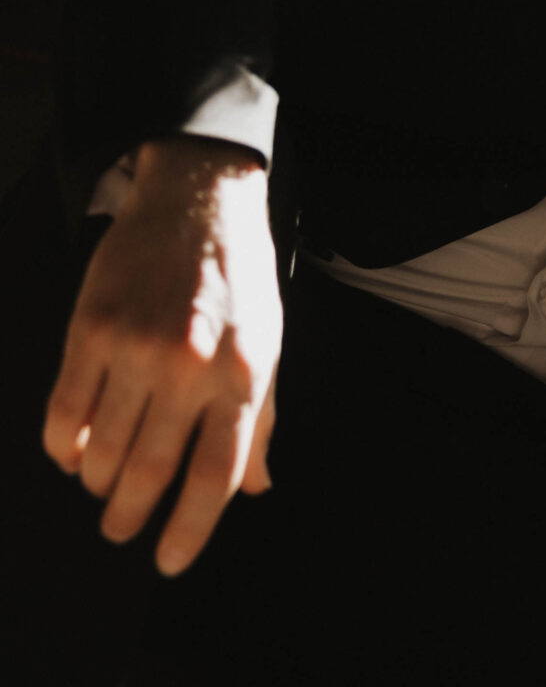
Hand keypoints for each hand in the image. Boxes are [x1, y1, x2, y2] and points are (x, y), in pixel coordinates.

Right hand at [42, 138, 281, 575]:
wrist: (197, 198)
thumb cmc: (238, 277)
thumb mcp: (269, 342)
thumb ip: (260, 419)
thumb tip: (254, 487)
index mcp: (242, 373)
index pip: (216, 476)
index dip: (189, 530)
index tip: (167, 562)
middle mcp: (189, 366)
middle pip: (150, 473)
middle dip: (129, 517)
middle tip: (120, 529)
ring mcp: (136, 348)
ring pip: (102, 453)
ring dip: (98, 484)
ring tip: (102, 486)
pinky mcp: (92, 330)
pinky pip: (63, 415)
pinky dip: (63, 447)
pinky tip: (73, 450)